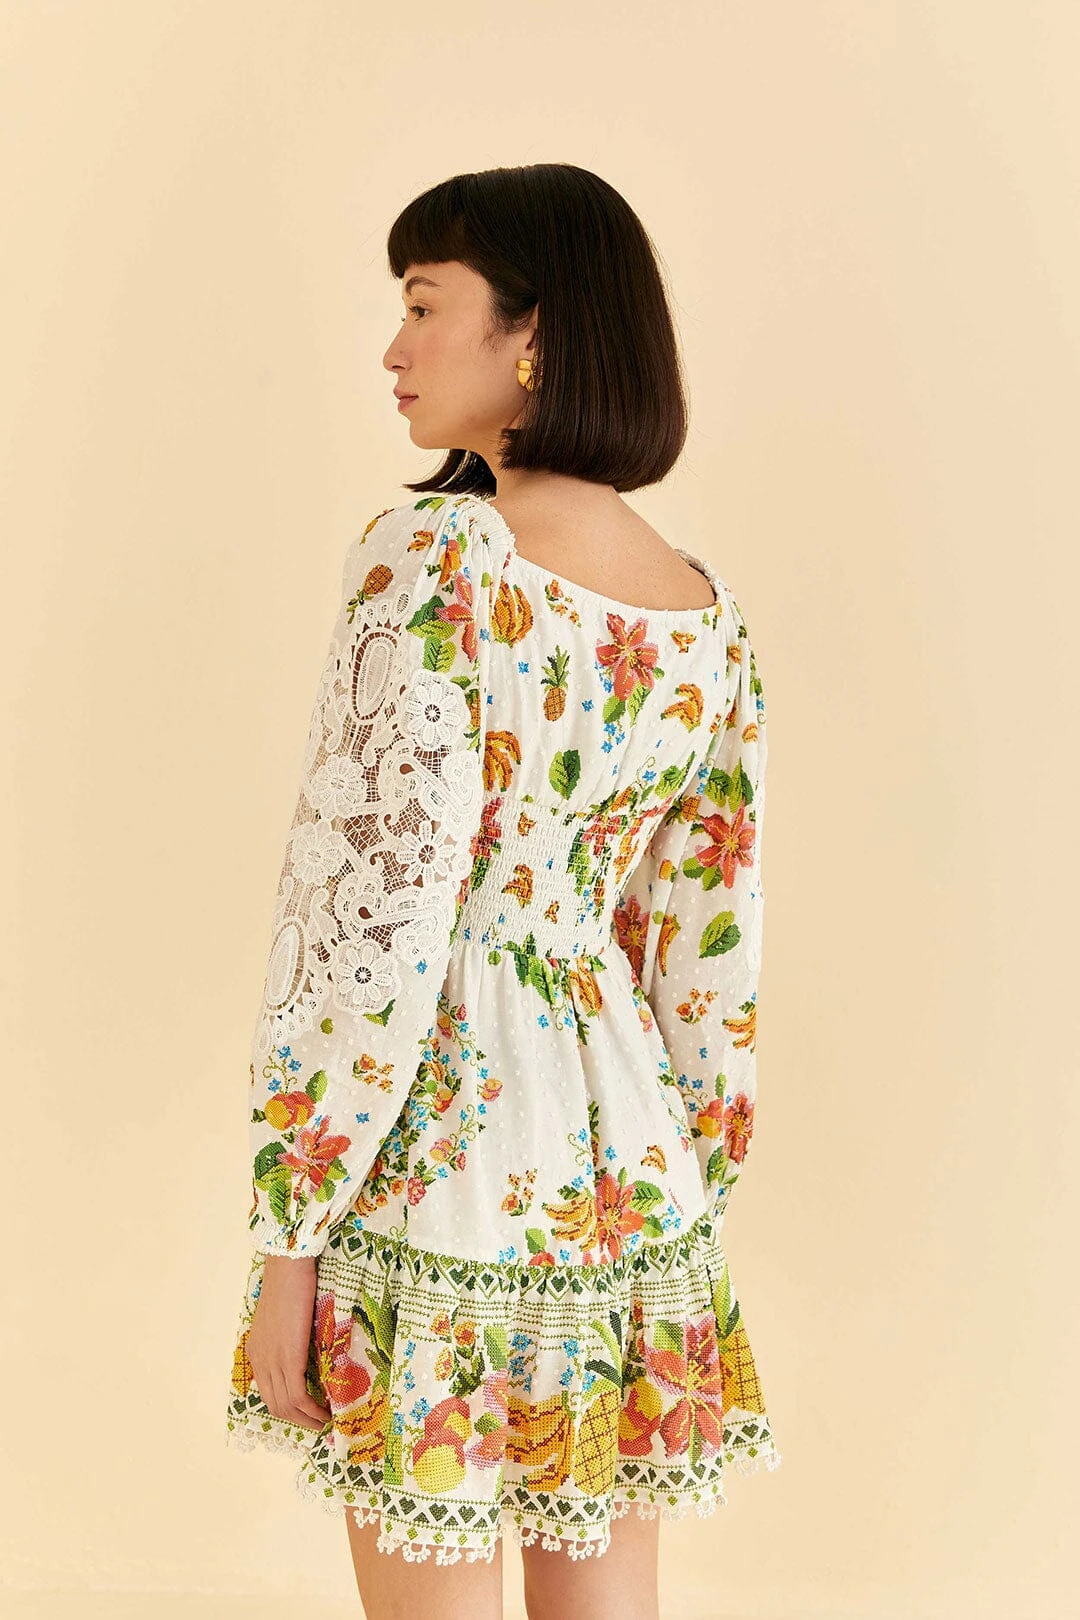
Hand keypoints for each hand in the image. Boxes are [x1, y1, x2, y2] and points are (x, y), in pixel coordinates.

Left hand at [246, 1255, 331, 1432]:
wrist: (289, 1265)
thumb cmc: (291, 1283)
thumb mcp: (284, 1317)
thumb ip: (288, 1338)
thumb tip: (307, 1353)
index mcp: (257, 1350)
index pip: (268, 1392)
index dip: (287, 1409)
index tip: (307, 1414)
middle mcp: (260, 1359)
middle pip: (275, 1405)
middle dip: (298, 1420)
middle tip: (319, 1424)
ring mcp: (272, 1359)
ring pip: (286, 1405)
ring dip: (307, 1419)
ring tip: (326, 1422)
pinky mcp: (288, 1356)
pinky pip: (297, 1394)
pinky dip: (311, 1409)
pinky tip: (325, 1411)